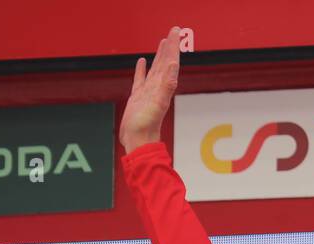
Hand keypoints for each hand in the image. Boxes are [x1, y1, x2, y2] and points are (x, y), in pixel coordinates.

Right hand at [121, 25, 181, 151]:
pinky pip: (140, 79)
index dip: (173, 46)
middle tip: (173, 31)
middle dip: (169, 47)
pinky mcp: (137, 97)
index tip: (176, 32)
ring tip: (162, 42)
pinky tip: (142, 61)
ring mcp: (148, 92)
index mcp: (163, 86)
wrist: (138, 141)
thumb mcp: (158, 102)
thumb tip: (174, 65)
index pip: (170, 61)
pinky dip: (141, 69)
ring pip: (155, 68)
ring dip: (159, 55)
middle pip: (165, 62)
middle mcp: (157, 87)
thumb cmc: (147, 124)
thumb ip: (167, 85)